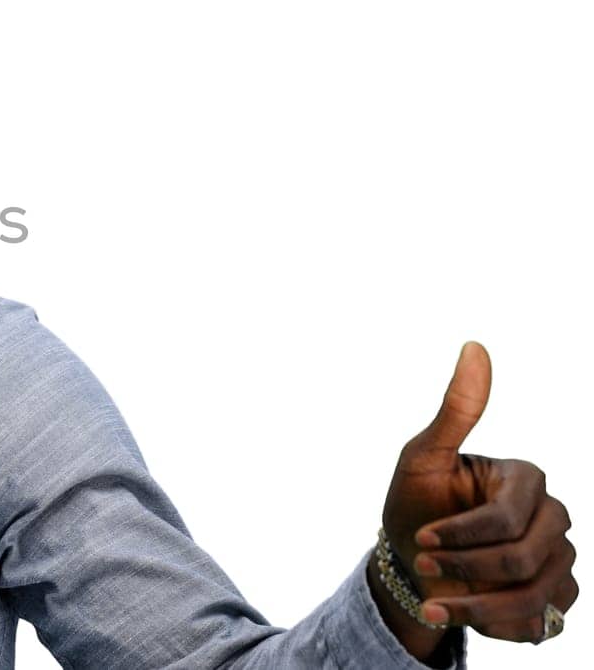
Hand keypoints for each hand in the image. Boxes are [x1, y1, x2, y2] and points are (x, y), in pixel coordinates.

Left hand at [381, 341, 577, 642]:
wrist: (411, 563)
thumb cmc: (417, 502)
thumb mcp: (423, 456)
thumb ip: (456, 408)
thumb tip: (475, 346)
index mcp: (528, 479)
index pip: (507, 518)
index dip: (461, 534)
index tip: (420, 540)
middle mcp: (554, 517)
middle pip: (526, 558)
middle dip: (466, 569)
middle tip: (424, 567)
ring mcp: (560, 560)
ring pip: (536, 596)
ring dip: (477, 608)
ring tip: (435, 607)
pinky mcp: (556, 598)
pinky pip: (540, 624)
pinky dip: (497, 626)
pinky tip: (464, 613)